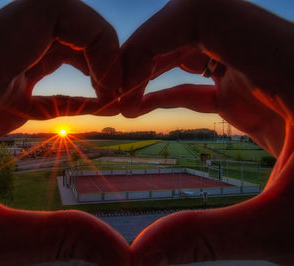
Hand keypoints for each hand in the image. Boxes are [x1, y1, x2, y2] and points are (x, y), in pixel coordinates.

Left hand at [0, 0, 128, 264]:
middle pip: (48, 19)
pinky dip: (68, 81)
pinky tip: (91, 107)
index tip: (116, 84)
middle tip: (122, 92)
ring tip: (112, 100)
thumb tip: (120, 254)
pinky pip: (34, 69)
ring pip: (43, 38)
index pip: (42, 12)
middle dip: (97, 47)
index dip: (95, 36)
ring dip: (86, 61)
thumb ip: (55, 240)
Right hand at [119, 0, 293, 263]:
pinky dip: (166, 87)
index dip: (152, 37)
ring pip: (195, 43)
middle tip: (111, 92)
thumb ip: (212, 236)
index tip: (119, 80)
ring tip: (121, 100)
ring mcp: (264, 74)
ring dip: (153, 65)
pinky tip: (141, 108)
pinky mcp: (256, 96)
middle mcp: (276, 57)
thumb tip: (138, 256)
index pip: (207, 15)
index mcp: (291, 65)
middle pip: (193, 21)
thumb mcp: (289, 226)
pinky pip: (202, 78)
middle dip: (144, 50)